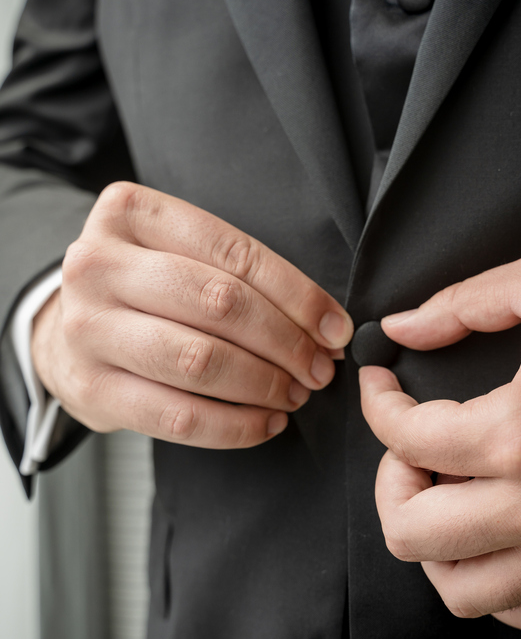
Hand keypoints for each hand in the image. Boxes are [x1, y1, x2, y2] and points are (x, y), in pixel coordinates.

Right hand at [32, 182, 352, 447]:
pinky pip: (178, 417)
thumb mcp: (179, 253)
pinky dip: (235, 426)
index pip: (234, 254)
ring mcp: (86, 328)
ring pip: (200, 361)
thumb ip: (242, 275)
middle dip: (286, 342)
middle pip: (219, 304)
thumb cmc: (144, 290)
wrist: (66, 332)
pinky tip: (265, 422)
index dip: (298, 296)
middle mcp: (97, 264)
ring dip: (264, 384)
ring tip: (295, 394)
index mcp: (129, 212)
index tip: (335, 328)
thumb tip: (327, 326)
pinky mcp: (90, 388)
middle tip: (320, 367)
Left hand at [359, 248, 520, 634]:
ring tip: (443, 500)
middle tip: (406, 450)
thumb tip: (403, 327)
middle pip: (412, 532)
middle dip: (390, 483)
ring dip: (433, 546)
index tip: (383, 388)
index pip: (405, 438)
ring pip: (462, 591)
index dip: (377, 404)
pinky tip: (492, 539)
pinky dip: (494, 586)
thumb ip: (461, 303)